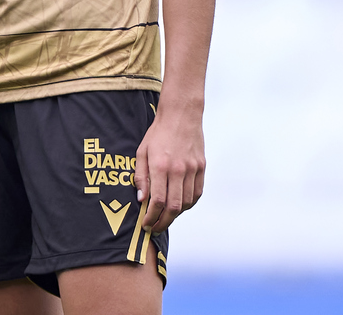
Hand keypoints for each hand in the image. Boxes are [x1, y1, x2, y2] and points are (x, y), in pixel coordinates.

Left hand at [134, 104, 204, 233]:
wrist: (181, 115)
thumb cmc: (158, 132)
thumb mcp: (142, 151)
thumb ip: (141, 176)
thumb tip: (142, 200)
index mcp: (160, 166)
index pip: (157, 201)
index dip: (151, 217)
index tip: (145, 224)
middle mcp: (178, 169)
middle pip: (174, 208)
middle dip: (163, 222)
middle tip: (155, 228)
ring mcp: (192, 169)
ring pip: (186, 203)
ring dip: (175, 215)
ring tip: (165, 217)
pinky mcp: (201, 167)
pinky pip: (197, 194)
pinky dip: (188, 204)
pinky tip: (180, 205)